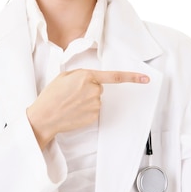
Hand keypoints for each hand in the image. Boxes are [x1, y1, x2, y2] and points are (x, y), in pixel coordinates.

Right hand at [26, 69, 149, 148]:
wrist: (45, 116)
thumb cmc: (51, 95)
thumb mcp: (64, 76)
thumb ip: (81, 74)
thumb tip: (92, 79)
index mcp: (86, 76)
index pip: (114, 76)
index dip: (132, 77)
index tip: (146, 78)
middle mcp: (93, 90)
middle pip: (99, 87)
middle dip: (88, 89)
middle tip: (71, 93)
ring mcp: (95, 104)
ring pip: (96, 99)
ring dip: (86, 100)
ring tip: (70, 103)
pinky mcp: (94, 116)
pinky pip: (94, 110)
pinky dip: (86, 110)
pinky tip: (74, 111)